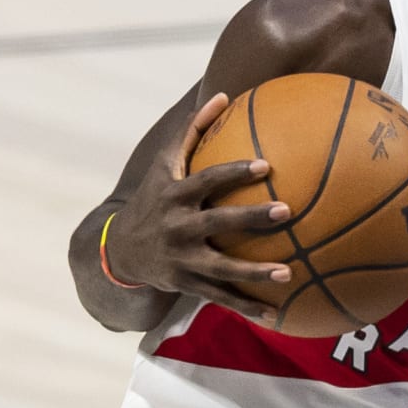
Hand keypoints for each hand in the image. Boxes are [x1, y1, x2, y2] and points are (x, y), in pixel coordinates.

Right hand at [106, 93, 293, 323]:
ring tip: (289, 273)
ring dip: (255, 272)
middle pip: (220, 222)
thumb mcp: (163, 165)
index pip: (208, 180)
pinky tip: (276, 314)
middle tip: (287, 212)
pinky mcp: (187, 285)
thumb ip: (192, 131)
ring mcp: (183, 260)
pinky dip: (247, 307)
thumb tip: (222, 93)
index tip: (265, 166)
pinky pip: (221, 297)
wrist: (118, 252)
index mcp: (176, 195)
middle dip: (251, 218)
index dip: (235, 172)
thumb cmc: (153, 200)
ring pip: (223, 268)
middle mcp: (179, 228)